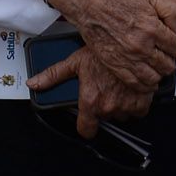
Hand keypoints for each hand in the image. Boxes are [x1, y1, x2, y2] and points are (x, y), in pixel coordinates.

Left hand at [28, 47, 155, 139]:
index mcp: (91, 101)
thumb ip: (53, 76)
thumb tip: (34, 84)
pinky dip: (136, 102)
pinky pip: (138, 111)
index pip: (86, 130)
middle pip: (104, 118)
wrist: (130, 45)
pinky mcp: (142, 102)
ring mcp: (126, 106)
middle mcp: (108, 107)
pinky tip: (130, 89)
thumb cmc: (103, 51)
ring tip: (117, 87)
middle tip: (104, 89)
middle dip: (104, 107)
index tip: (87, 122)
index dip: (86, 126)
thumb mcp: (75, 62)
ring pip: (121, 114)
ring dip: (120, 105)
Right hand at [44, 0, 175, 87]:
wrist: (89, 3)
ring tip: (155, 65)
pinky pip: (136, 84)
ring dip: (158, 73)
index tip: (172, 44)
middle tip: (163, 54)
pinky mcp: (115, 65)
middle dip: (169, 60)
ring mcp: (127, 58)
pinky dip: (145, 84)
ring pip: (154, 78)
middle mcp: (141, 46)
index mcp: (152, 28)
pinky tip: (147, 78)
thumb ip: (172, 11)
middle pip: (168, 66)